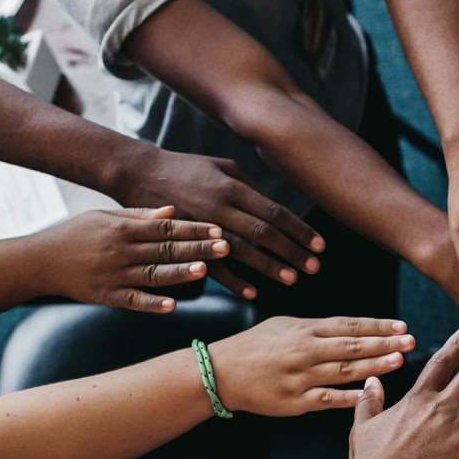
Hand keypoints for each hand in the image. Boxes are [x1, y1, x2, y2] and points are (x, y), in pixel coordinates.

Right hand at [39, 207, 228, 311]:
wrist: (38, 261)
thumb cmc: (74, 235)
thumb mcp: (104, 217)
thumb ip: (138, 215)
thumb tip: (171, 210)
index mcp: (123, 228)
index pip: (165, 227)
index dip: (192, 228)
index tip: (217, 228)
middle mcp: (121, 250)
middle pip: (165, 249)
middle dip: (196, 248)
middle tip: (225, 247)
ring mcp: (114, 274)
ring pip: (153, 274)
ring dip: (180, 273)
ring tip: (205, 270)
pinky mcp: (106, 296)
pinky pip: (134, 301)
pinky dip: (153, 304)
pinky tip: (173, 305)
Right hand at [112, 145, 324, 299]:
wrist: (138, 173)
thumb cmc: (185, 169)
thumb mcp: (221, 166)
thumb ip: (248, 185)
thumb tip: (273, 207)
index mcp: (233, 187)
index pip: (274, 211)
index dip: (299, 229)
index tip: (320, 245)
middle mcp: (221, 206)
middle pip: (264, 232)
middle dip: (291, 251)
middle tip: (313, 267)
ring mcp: (202, 225)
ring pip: (242, 250)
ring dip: (268, 267)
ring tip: (292, 279)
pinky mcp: (185, 241)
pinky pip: (212, 265)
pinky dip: (234, 281)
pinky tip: (253, 292)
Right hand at [210, 316, 414, 414]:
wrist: (221, 372)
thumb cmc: (255, 347)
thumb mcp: (284, 326)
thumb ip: (317, 328)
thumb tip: (353, 328)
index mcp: (304, 330)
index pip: (348, 325)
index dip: (377, 325)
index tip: (401, 325)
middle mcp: (304, 351)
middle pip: (352, 346)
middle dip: (384, 343)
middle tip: (410, 340)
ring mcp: (301, 377)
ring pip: (344, 371)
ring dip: (375, 366)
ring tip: (399, 361)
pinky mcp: (295, 401)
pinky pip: (328, 399)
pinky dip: (350, 396)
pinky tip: (371, 392)